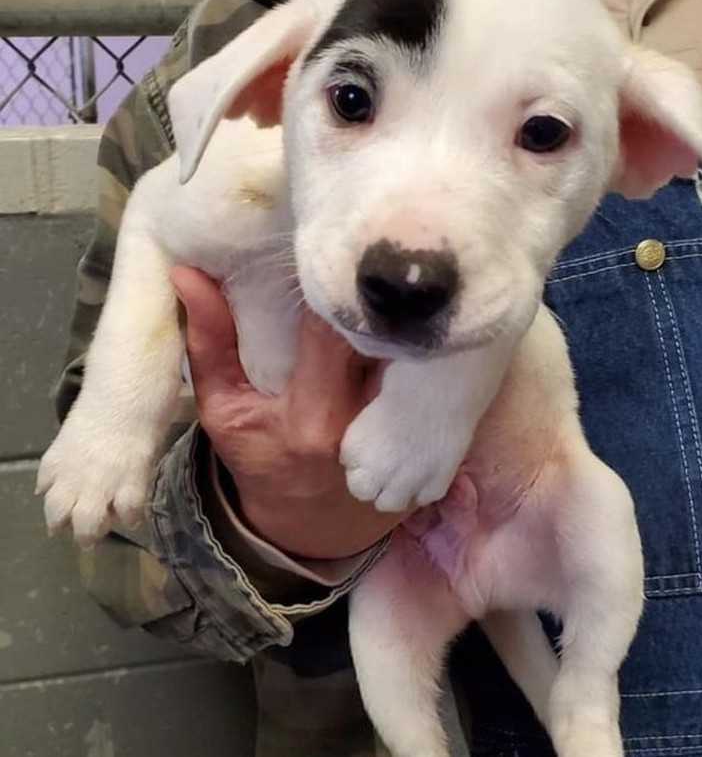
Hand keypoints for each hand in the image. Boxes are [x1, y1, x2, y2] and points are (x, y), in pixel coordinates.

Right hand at [171, 266, 411, 558]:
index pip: (332, 330)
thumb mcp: (223, 408)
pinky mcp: (432, 434)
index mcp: (314, 415)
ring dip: (404, 318)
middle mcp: (368, 422)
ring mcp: (408, 430)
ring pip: (418, 352)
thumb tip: (188, 276)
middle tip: (364, 264)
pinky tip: (413, 326)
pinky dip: (421, 347)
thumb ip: (208, 343)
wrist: (312, 524)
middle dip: (375, 296)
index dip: (330, 285)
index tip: (321, 256)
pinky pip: (434, 376)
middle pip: (385, 336)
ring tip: (392, 288)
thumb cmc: (261, 461)